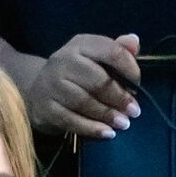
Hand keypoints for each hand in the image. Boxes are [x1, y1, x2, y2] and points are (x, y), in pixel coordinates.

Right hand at [26, 33, 142, 140]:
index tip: (138, 85)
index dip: (128, 68)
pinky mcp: (45, 108)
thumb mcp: (94, 56)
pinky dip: (91, 128)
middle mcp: (64, 61)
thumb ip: (117, 49)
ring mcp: (52, 85)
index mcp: (81, 44)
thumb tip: (134, 43)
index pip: (110, 51)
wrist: (37, 90)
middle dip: (119, 97)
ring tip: (123, 123)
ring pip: (84, 102)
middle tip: (134, 111)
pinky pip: (71, 120)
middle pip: (97, 80)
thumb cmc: (76, 73)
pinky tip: (107, 133)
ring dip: (107, 115)